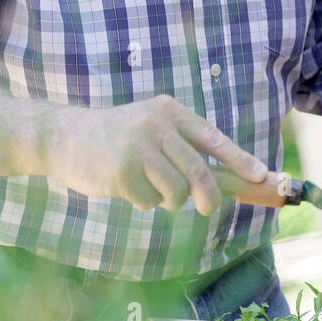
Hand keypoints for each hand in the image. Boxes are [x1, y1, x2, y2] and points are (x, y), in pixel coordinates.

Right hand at [38, 95, 267, 213]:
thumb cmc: (116, 138)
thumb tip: (226, 180)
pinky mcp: (121, 171)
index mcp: (169, 112)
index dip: (238, 159)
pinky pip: (148, 200)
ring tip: (150, 188)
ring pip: (175, 190)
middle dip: (208, 195)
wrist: (63, 136)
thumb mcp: (151, 128)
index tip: (258, 176)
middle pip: (198, 171)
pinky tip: (125, 186)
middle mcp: (156, 125)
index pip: (213, 138)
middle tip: (209, 208)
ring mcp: (138, 147)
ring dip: (168, 199)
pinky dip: (142, 202)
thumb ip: (183, 147)